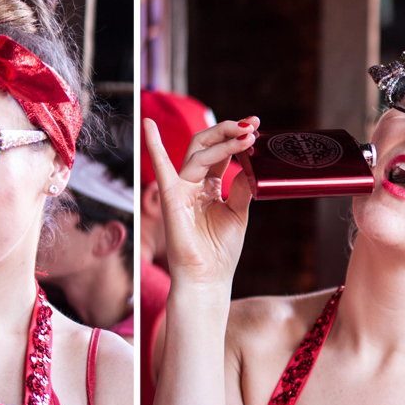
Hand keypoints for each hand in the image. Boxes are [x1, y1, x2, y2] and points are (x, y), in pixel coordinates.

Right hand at [143, 116, 257, 294]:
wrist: (207, 280)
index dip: (237, 137)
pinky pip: (161, 169)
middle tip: (251, 125)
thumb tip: (250, 163)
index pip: (222, 152)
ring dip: (223, 141)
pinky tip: (148, 124)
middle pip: (207, 145)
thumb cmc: (220, 252)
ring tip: (246, 136)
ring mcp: (181, 189)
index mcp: (209, 186)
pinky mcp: (171, 198)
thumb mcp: (238, 213)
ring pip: (199, 153)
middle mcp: (193, 184)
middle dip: (229, 131)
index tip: (256, 126)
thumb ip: (242, 187)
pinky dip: (153, 146)